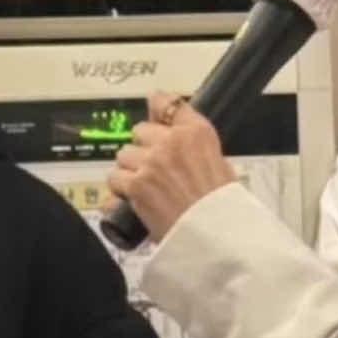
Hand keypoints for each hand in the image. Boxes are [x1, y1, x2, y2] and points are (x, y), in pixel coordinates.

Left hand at [106, 91, 235, 240]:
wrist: (217, 236)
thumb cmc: (222, 208)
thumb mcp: (220, 165)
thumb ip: (194, 148)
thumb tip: (175, 142)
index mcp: (197, 132)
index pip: (167, 102)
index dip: (156, 106)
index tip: (153, 111)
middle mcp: (172, 141)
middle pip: (140, 130)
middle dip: (143, 147)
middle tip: (153, 167)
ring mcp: (151, 161)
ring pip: (124, 154)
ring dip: (130, 169)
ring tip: (146, 187)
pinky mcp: (136, 184)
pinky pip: (115, 178)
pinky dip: (120, 189)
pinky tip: (134, 198)